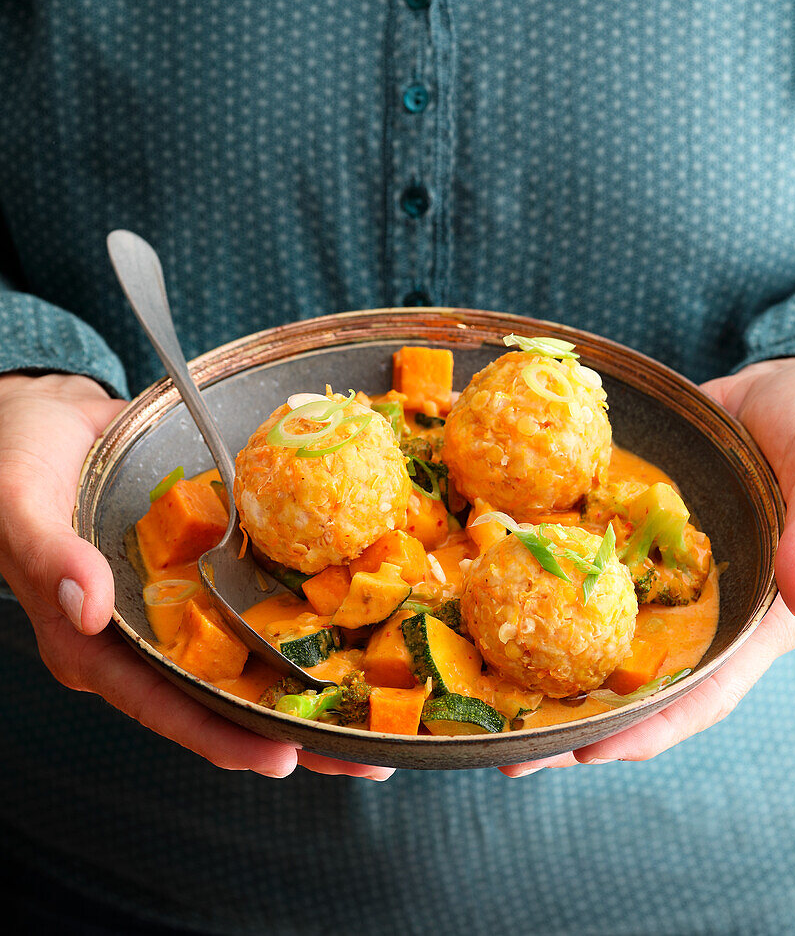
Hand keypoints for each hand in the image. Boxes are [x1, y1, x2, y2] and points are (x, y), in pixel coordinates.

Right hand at [0, 373, 393, 780]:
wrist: (46, 417)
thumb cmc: (17, 463)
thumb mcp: (19, 506)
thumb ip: (51, 559)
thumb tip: (88, 610)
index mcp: (95, 644)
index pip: (162, 705)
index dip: (221, 736)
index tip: (283, 759)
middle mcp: (144, 637)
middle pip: (222, 699)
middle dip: (291, 732)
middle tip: (363, 762)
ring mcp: (180, 604)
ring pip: (248, 659)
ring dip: (309, 687)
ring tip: (374, 714)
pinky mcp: (204, 569)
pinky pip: (252, 600)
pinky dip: (299, 618)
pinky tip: (352, 627)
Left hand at [500, 353, 794, 775]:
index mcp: (758, 618)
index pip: (703, 694)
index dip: (648, 729)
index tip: (586, 755)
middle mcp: (706, 610)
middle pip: (638, 683)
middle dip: (576, 721)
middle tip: (506, 753)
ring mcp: (669, 578)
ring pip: (605, 634)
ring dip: (549, 667)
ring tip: (483, 694)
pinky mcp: (642, 539)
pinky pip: (594, 572)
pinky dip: (552, 590)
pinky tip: (501, 596)